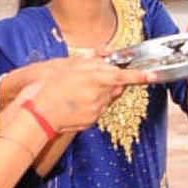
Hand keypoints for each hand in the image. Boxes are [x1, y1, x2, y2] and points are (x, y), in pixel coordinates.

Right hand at [27, 58, 153, 132]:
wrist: (36, 112)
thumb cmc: (47, 87)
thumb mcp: (69, 68)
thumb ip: (93, 65)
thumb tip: (107, 66)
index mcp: (93, 80)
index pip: (122, 76)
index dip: (139, 76)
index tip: (152, 75)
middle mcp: (98, 96)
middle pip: (114, 86)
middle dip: (108, 81)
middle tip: (88, 78)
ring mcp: (96, 110)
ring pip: (106, 98)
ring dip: (98, 92)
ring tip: (76, 91)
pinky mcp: (91, 121)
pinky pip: (98, 109)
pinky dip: (91, 104)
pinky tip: (75, 102)